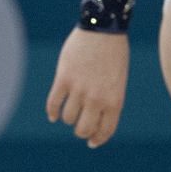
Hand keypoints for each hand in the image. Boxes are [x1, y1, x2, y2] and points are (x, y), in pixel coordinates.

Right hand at [46, 28, 129, 148]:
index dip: (97, 139)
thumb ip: (108, 101)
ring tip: (70, 112)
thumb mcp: (118, 81)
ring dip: (68, 118)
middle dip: (81, 131)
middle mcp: (97, 99)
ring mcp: (79, 89)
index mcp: (114, 100)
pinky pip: (53, 103)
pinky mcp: (64, 79)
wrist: (103, 29)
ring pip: (68, 118)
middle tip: (79, 128)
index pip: (105, 130)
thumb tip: (95, 120)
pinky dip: (52, 112)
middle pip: (83, 129)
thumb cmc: (114, 54)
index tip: (91, 142)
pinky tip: (53, 114)